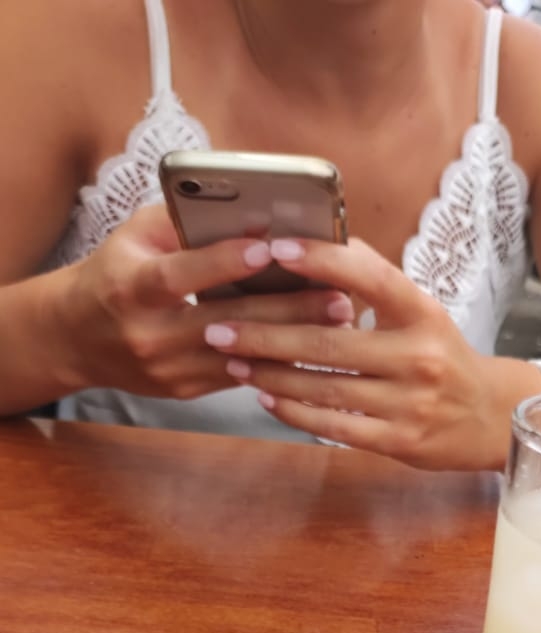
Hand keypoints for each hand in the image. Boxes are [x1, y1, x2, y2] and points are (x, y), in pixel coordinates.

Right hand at [55, 206, 355, 399]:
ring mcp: (167, 370)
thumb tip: (244, 207)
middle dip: (285, 309)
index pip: (179, 276)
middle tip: (337, 296)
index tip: (268, 248)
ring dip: (293, 339)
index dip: (223, 262)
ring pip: (238, 356)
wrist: (76, 338)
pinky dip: (276, 361)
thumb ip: (181, 222)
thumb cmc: (115, 273)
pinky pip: (236, 377)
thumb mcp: (133, 238)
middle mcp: (148, 335)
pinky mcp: (183, 390)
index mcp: (129, 288)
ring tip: (338, 322)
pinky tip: (313, 347)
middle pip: (224, 322)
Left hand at [203, 236, 540, 470]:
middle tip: (218, 325)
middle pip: (329, 342)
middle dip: (265, 333)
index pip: (370, 277)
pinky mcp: (398, 441)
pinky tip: (266, 398)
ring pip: (324, 386)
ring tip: (232, 361)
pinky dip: (294, 412)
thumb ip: (377, 286)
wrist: (490, 418)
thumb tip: (323, 245)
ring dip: (269, 375)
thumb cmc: (445, 358)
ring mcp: (408, 403)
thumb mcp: (422, 314)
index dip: (322, 259)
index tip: (275, 248)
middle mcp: (418, 357)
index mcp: (424, 314)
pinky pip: (334, 427)